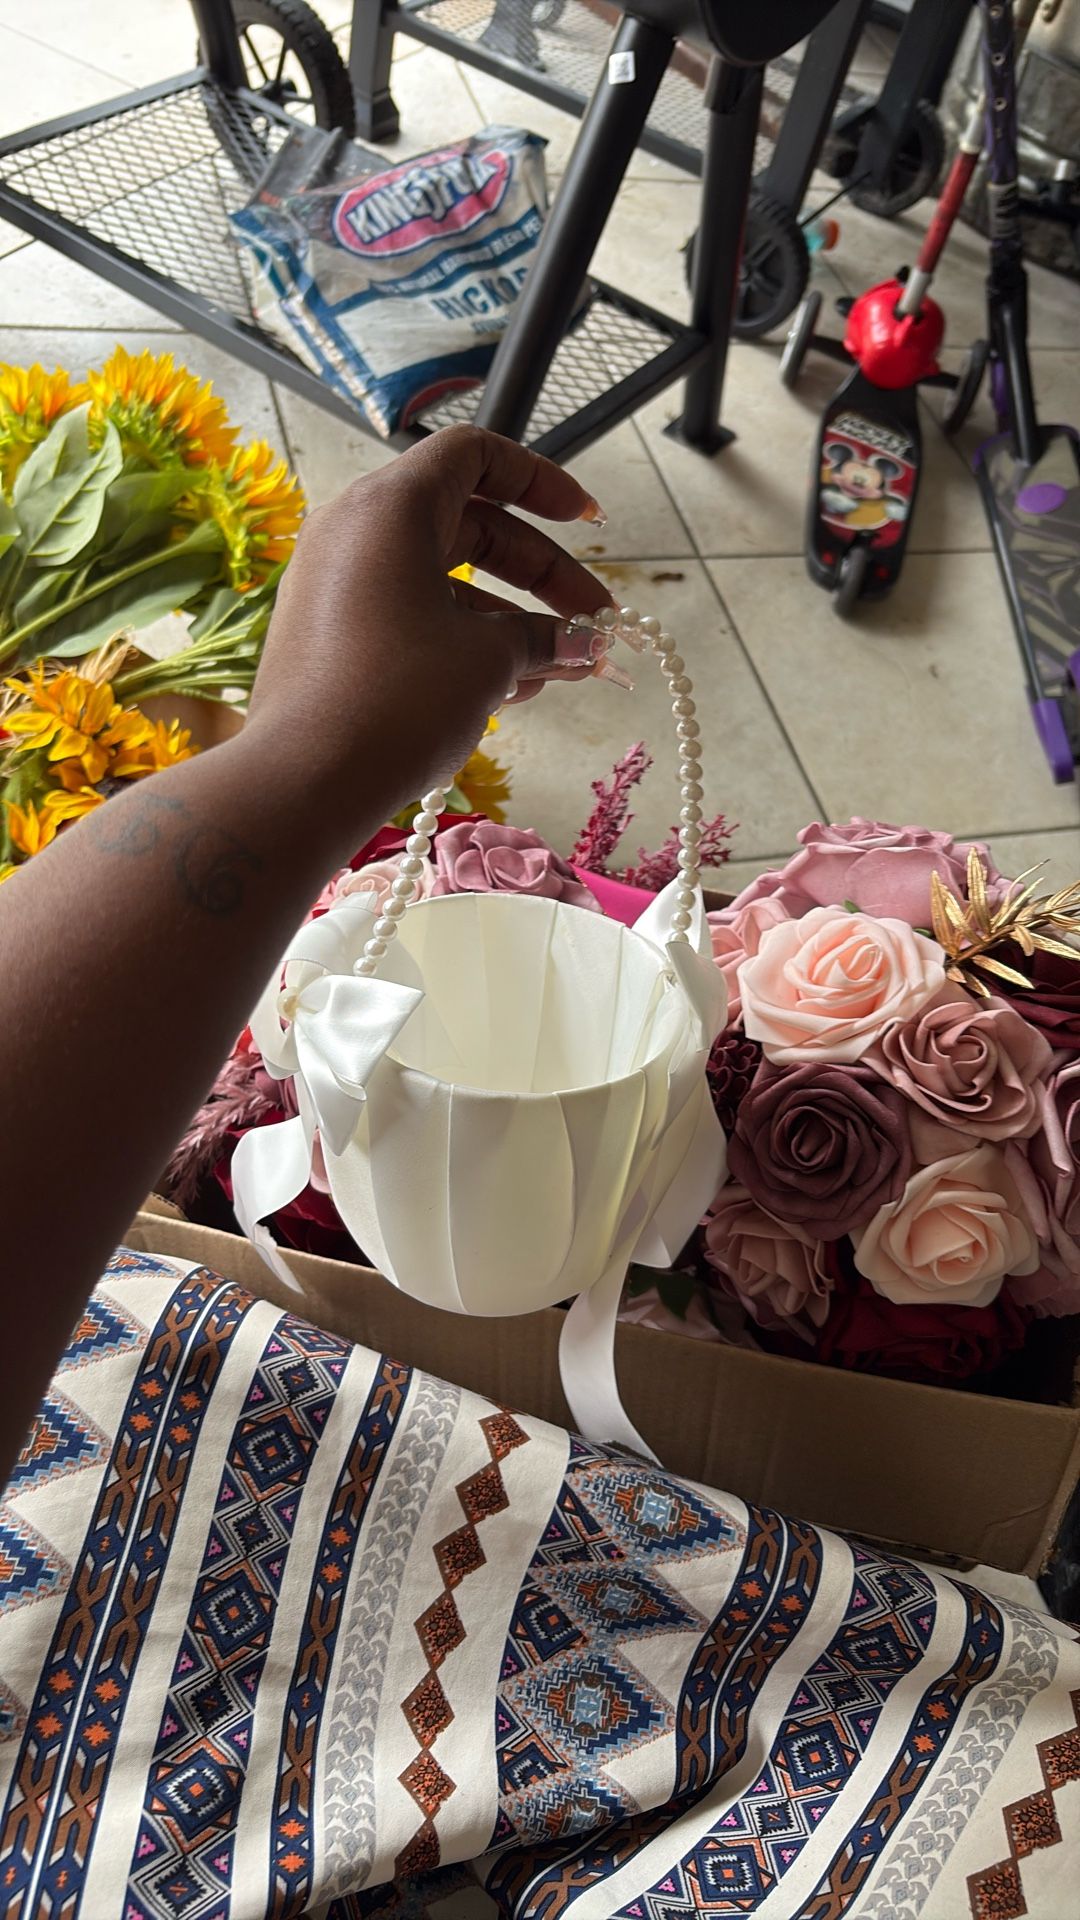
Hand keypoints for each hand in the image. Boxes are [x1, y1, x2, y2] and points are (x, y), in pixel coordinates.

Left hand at [247, 426, 614, 812]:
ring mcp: (337, 584)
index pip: (475, 455)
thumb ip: (544, 638)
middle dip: (541, 573)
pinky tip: (515, 688)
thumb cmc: (397, 702)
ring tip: (564, 669)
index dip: (540, 480)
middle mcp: (355, 531)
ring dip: (509, 618)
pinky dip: (462, 638)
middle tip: (594, 620)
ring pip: (442, 578)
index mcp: (390, 506)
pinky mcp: (330, 634)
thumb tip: (583, 644)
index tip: (587, 521)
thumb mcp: (489, 661)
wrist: (304, 781)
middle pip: (468, 523)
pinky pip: (410, 615)